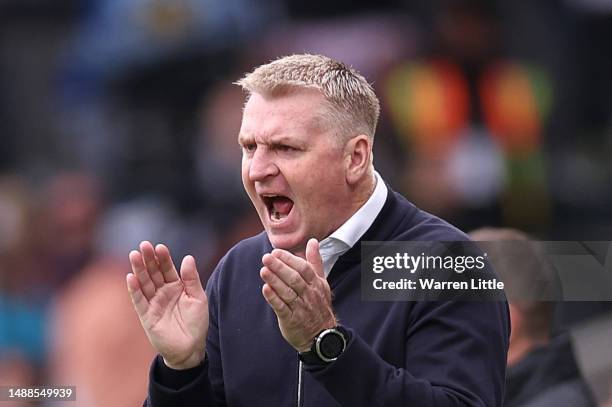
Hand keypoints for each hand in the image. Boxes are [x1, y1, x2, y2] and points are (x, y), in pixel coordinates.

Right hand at [127, 241, 207, 369]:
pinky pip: (139, 301)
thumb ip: (191, 278)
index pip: (167, 268)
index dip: (163, 258)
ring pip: (144, 283)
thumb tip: (187, 257)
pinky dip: (134, 289)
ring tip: (134, 255)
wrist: (191, 348)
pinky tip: (130, 277)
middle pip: (153, 272)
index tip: (160, 247)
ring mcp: (153, 303)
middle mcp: (163, 292)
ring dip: (138, 269)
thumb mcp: (198, 298)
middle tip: (143, 245)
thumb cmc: (196, 323)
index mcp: (176, 286)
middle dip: (148, 259)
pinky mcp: (146, 315)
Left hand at [260, 238, 336, 351]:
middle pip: (294, 279)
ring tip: (263, 270)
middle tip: (266, 258)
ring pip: (287, 292)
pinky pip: (282, 308)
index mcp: (316, 284)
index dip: (289, 259)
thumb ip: (315, 262)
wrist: (322, 335)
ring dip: (275, 281)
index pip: (304, 268)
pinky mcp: (292, 320)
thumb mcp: (321, 282)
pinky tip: (265, 289)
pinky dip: (273, 299)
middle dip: (280, 267)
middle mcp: (309, 295)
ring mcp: (301, 308)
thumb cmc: (318, 305)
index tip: (276, 252)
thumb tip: (313, 241)